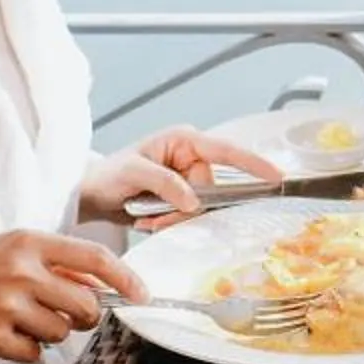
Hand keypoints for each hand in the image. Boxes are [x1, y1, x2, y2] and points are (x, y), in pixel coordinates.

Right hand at [0, 230, 140, 362]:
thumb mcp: (10, 251)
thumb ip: (55, 264)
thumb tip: (101, 287)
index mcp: (29, 242)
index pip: (95, 259)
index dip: (126, 278)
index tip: (142, 295)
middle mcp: (21, 270)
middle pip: (85, 305)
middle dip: (82, 317)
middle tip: (62, 315)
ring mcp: (7, 304)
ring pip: (62, 332)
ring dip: (49, 334)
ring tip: (19, 320)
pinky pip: (34, 353)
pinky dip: (25, 350)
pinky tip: (2, 335)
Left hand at [78, 125, 282, 229]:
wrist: (88, 195)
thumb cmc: (106, 175)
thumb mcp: (132, 173)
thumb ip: (165, 183)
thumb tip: (193, 199)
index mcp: (184, 140)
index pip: (226, 151)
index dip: (252, 163)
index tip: (275, 176)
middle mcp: (189, 157)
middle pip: (212, 189)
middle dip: (187, 207)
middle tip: (157, 215)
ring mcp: (186, 178)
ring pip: (202, 207)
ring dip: (175, 218)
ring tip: (148, 217)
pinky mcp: (180, 197)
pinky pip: (190, 216)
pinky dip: (170, 222)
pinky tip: (150, 219)